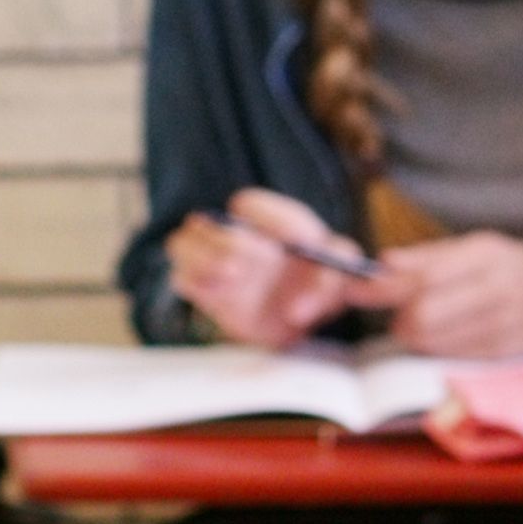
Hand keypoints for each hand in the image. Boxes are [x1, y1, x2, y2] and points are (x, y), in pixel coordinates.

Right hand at [164, 189, 385, 346]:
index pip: (249, 205)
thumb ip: (337, 269)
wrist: (300, 319)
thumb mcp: (341, 269)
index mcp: (267, 219)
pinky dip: (194, 283)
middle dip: (224, 243)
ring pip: (182, 244)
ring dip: (202, 258)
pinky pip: (181, 279)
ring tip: (229, 276)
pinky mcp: (204, 292)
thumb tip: (315, 291)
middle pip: (206, 222)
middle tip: (242, 267)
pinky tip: (216, 294)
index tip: (286, 242)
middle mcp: (233, 235)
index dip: (265, 218)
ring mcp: (213, 262)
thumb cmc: (319, 280)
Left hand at [371, 234, 522, 362]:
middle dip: (397, 317)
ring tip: (415, 322)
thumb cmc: (516, 266)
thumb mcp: (480, 246)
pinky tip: (439, 335)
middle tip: (392, 311)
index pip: (423, 275)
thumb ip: (431, 256)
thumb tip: (385, 261)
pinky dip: (434, 347)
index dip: (383, 286)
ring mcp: (499, 324)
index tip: (354, 288)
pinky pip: (450, 354)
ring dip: (412, 334)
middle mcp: (493, 291)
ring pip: (433, 340)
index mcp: (485, 257)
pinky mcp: (499, 351)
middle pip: (424, 314)